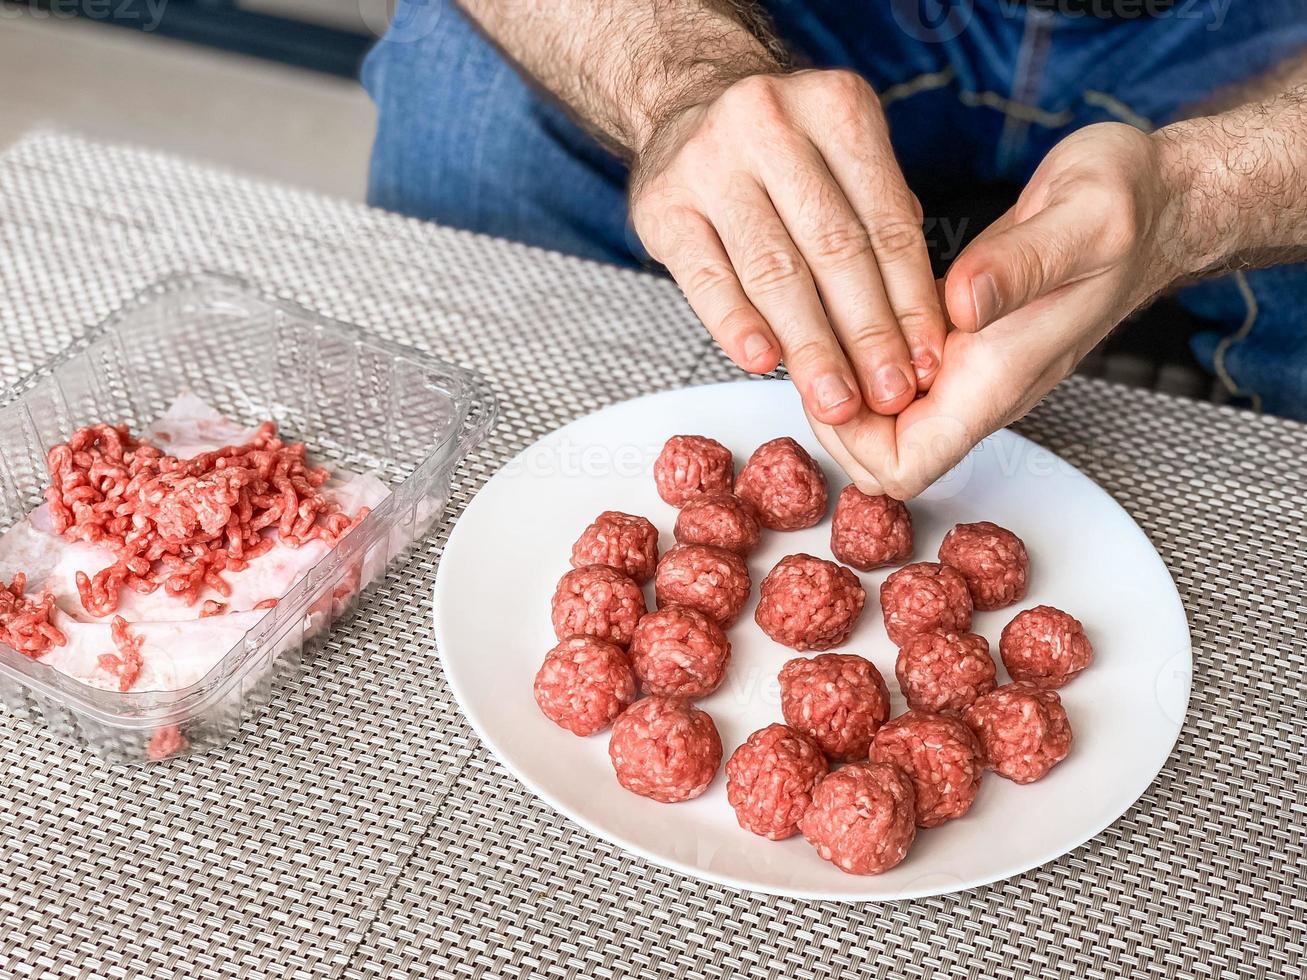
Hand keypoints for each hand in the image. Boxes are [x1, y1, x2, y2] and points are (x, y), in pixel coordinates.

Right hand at [630, 69, 946, 423]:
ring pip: (773, 270)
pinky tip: (763, 362)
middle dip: (866, 334)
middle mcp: (771, 123)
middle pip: (833, 248)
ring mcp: (709, 162)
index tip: (924, 363)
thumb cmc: (781, 151)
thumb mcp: (843, 155)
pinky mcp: (662, 206)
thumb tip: (915, 328)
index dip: (910, 301)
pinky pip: (707, 279)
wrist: (685, 106)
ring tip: (834, 399)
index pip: (886, 223)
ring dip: (809, 346)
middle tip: (887, 395)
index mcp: (836, 108)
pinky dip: (737, 325)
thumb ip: (879, 223)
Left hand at [814, 122, 1187, 497]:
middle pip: (880, 456)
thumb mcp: (1081, 219)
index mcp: (998, 376)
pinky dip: (858, 353)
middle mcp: (976, 387)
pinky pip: (893, 375)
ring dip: (841, 384)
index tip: (828, 379)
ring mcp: (967, 369)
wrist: (1154, 202)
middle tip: (810, 344)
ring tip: (819, 319)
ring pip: (881, 419)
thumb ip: (1019, 267)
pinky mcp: (958, 340)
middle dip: (832, 417)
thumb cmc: (1126, 209)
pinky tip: (845, 305)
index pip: (907, 466)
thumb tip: (960, 305)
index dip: (852, 442)